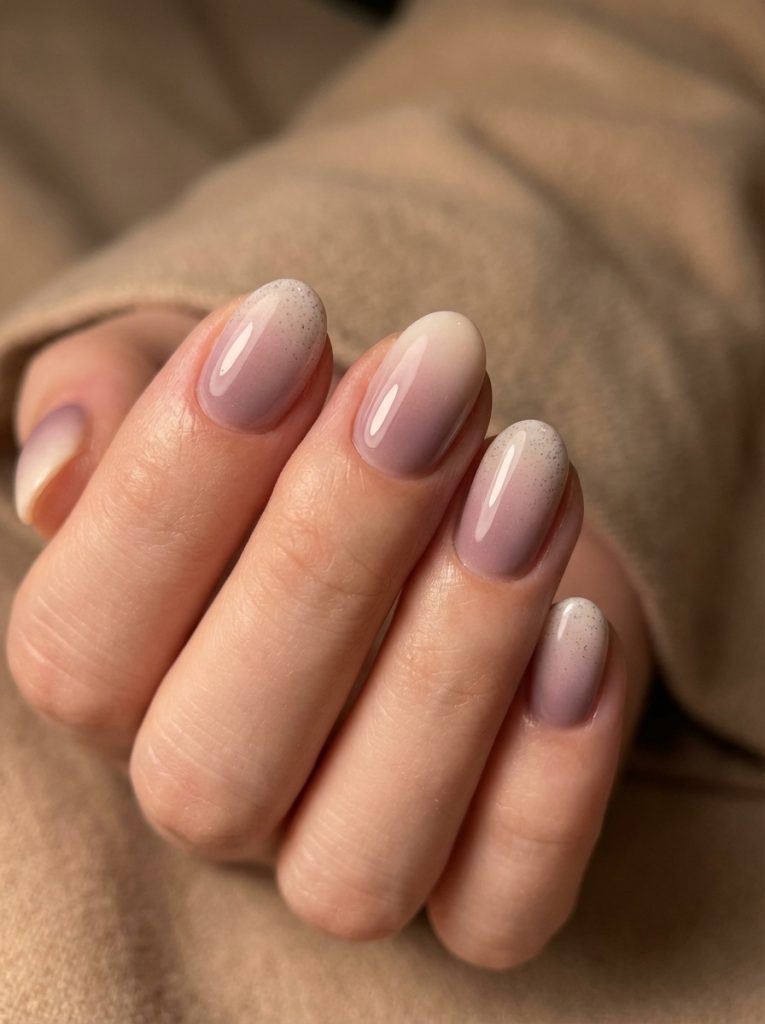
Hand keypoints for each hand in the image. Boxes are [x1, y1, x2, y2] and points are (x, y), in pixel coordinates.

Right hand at [7, 279, 647, 968]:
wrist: (447, 483)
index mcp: (113, 682)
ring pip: (356, 857)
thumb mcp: (197, 375)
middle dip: (327, 551)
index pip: (80, 644)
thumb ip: (110, 398)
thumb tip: (58, 468)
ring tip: (526, 474)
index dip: (174, 482)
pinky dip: (548, 782)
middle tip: (429, 378)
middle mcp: (211, 792)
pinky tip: (581, 627)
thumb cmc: (307, 425)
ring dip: (452, 658)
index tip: (286, 321)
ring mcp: (338, 855)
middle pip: (214, 761)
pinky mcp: (479, 892)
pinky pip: (500, 908)